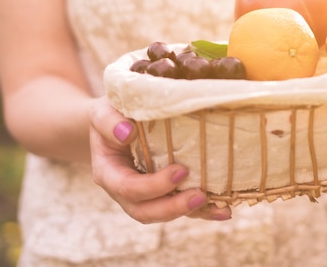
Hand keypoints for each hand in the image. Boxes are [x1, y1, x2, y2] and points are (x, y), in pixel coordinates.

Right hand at [88, 97, 231, 222]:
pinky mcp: (163, 193)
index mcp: (108, 172)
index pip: (128, 188)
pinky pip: (180, 207)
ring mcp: (145, 195)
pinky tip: (223, 210)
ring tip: (220, 208)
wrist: (115, 123)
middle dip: (174, 207)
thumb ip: (109, 120)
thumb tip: (126, 132)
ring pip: (165, 214)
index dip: (153, 186)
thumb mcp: (104, 112)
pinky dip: (203, 212)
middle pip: (145, 211)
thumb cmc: (112, 116)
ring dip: (192, 213)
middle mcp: (124, 190)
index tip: (181, 171)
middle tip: (200, 195)